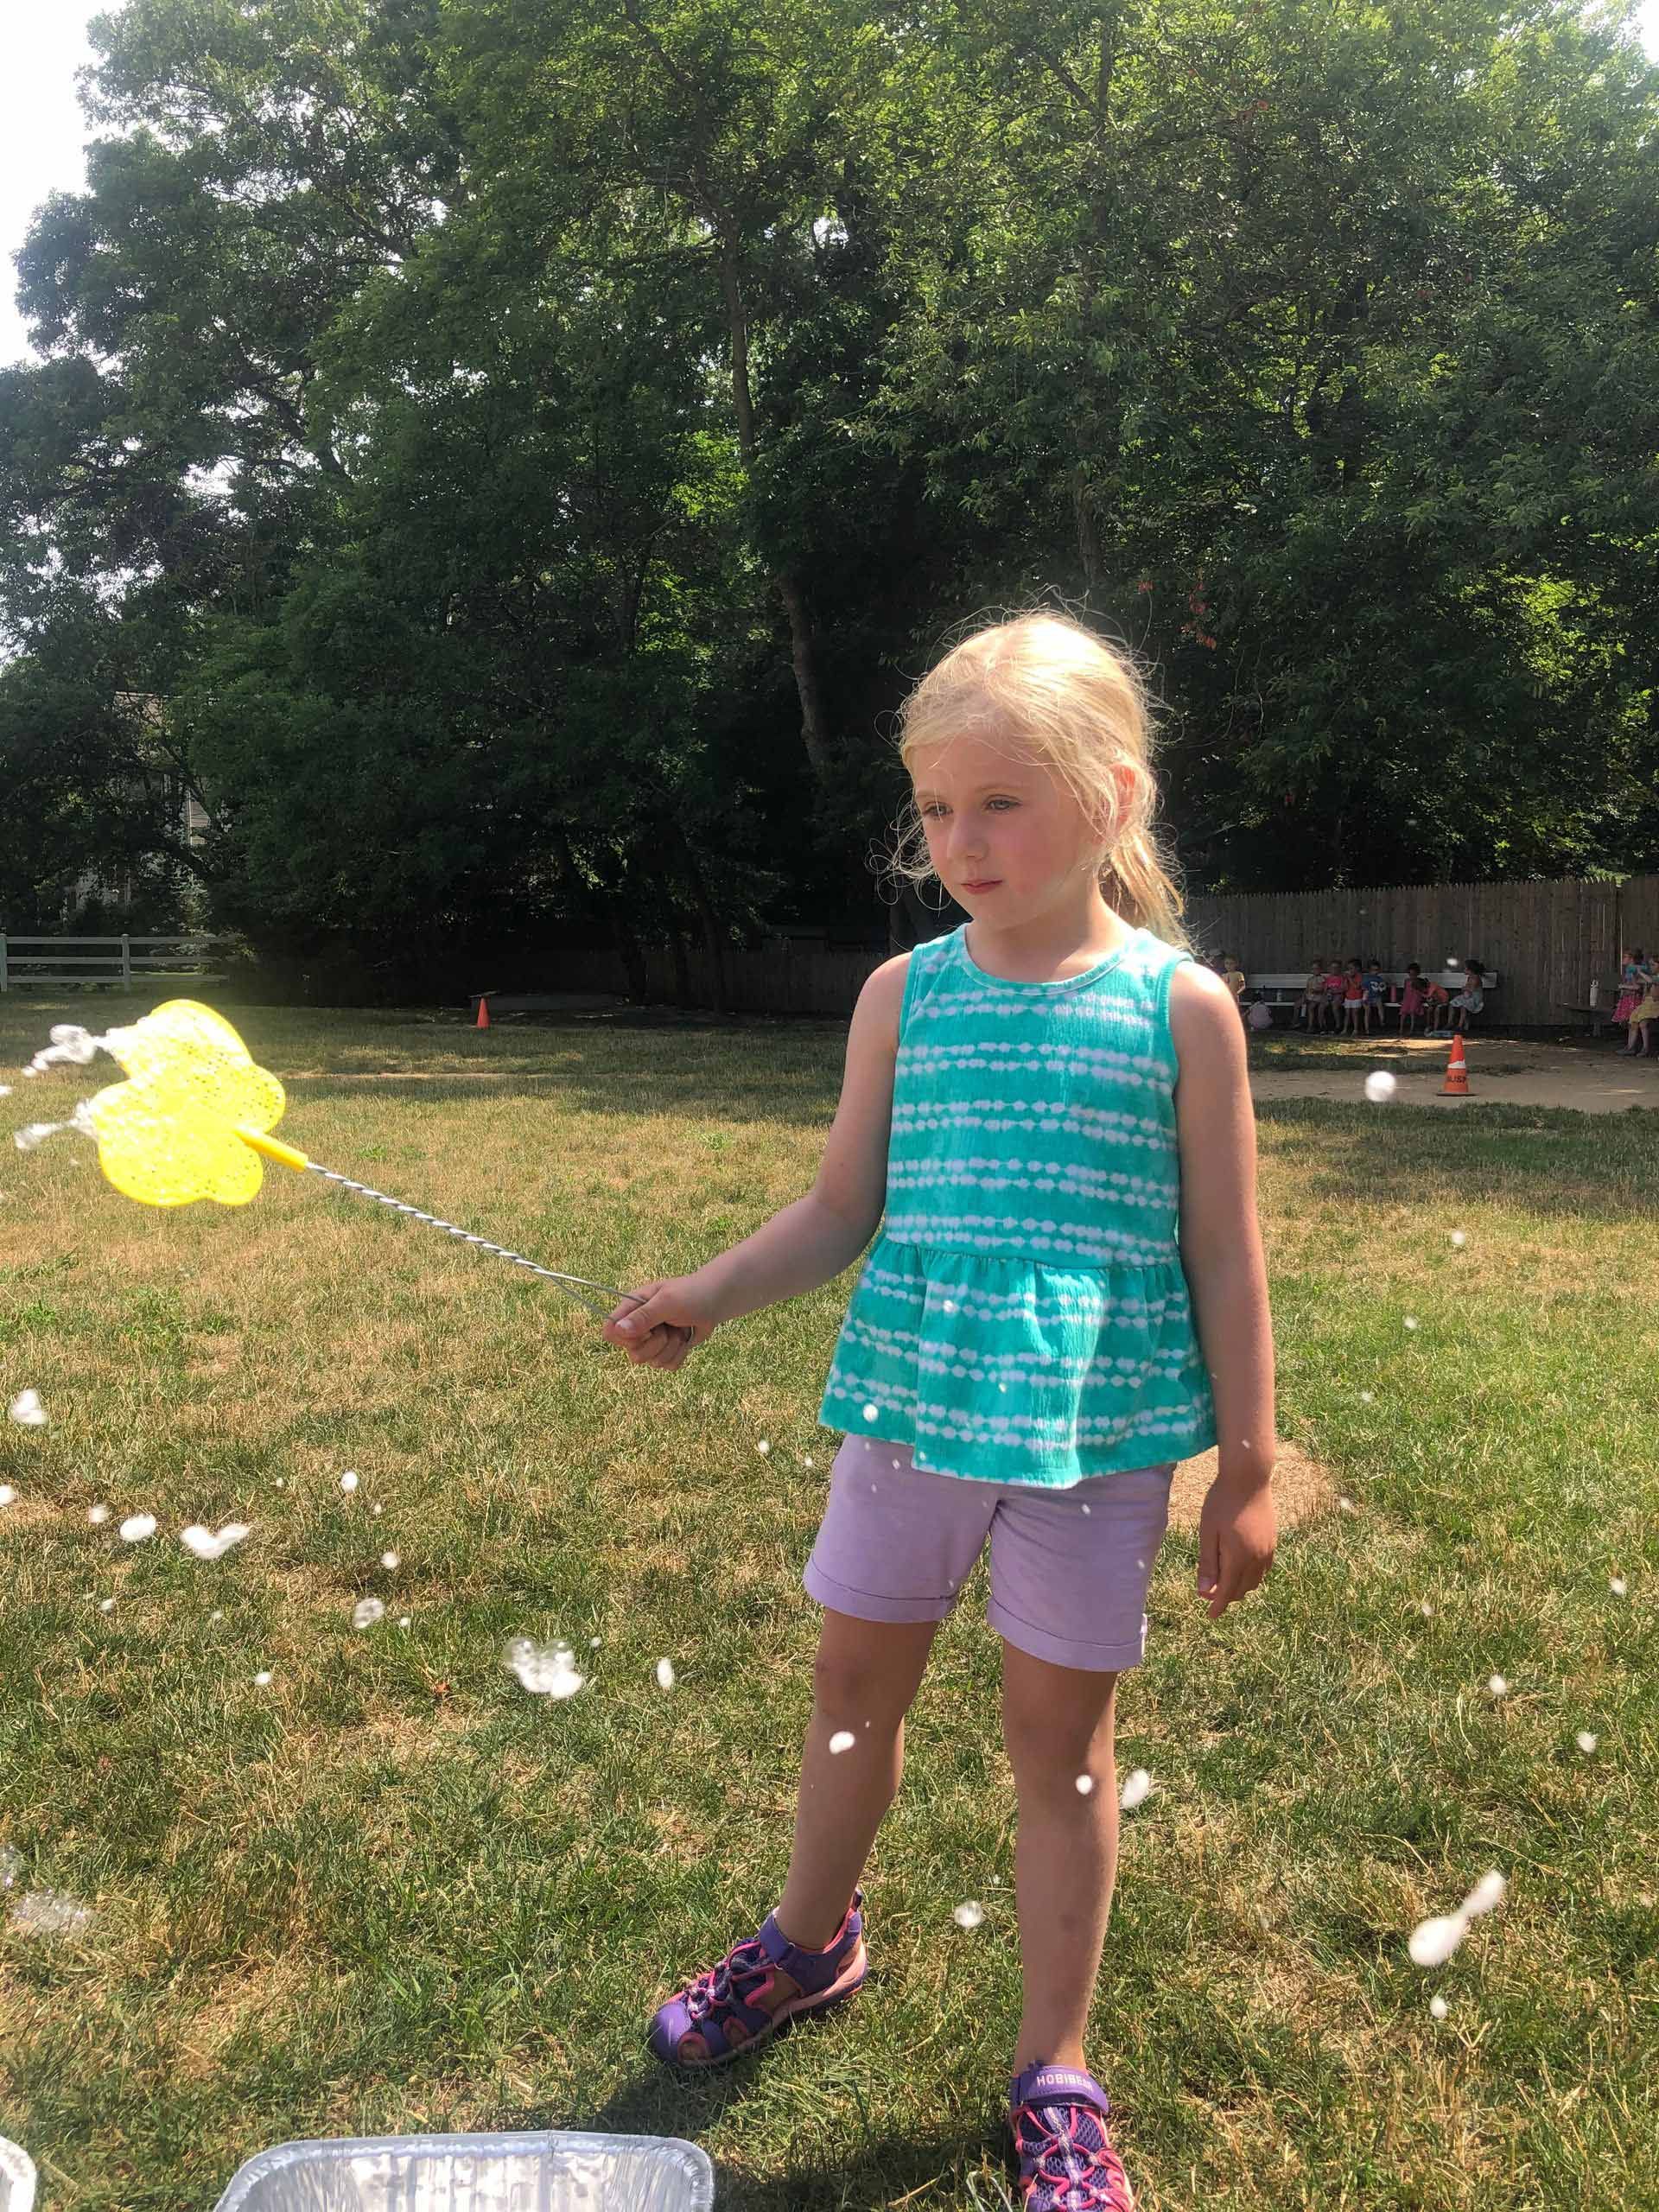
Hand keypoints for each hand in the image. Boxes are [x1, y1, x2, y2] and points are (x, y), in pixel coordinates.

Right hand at [600, 1276, 718, 1370]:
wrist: (716, 1300)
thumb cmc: (692, 1294)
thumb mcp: (667, 1302)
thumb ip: (643, 1316)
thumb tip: (617, 1330)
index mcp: (632, 1308)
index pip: (610, 1332)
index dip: (625, 1338)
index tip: (646, 1331)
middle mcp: (638, 1326)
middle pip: (633, 1354)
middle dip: (656, 1345)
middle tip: (668, 1327)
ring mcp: (652, 1340)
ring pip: (652, 1362)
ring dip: (671, 1347)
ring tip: (680, 1329)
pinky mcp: (666, 1351)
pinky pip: (667, 1366)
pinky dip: (680, 1354)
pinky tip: (685, 1339)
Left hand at [1195, 1476, 1275, 1620]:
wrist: (1249, 1478)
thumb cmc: (1222, 1502)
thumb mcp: (1208, 1532)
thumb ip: (1207, 1563)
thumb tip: (1204, 1592)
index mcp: (1239, 1558)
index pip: (1228, 1592)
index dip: (1218, 1606)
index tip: (1210, 1616)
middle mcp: (1257, 1558)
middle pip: (1242, 1589)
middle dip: (1227, 1596)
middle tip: (1209, 1592)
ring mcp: (1268, 1550)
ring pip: (1255, 1581)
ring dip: (1240, 1586)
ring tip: (1224, 1580)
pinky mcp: (1273, 1542)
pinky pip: (1264, 1569)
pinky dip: (1252, 1575)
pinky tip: (1241, 1568)